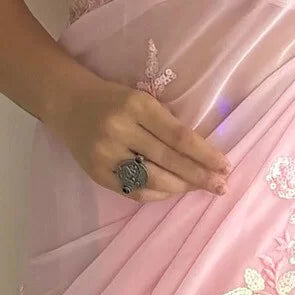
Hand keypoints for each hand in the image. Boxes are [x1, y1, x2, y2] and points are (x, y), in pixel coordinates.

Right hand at [45, 72, 230, 203]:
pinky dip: (157, 195)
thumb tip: (203, 156)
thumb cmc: (114, 99)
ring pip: (152, 181)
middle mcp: (120, 130)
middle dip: (199, 176)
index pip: (179, 136)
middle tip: (221, 186)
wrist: (68, 103)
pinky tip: (172, 192)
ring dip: (181, 188)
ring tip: (199, 188)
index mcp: (137, 106)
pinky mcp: (96, 174)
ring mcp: (106, 155)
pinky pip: (133, 191)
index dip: (205, 154)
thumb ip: (167, 124)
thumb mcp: (142, 99)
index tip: (226, 165)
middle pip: (169, 160)